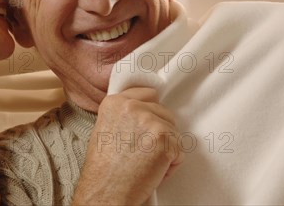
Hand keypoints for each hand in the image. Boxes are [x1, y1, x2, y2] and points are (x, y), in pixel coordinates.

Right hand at [72, 87, 183, 204]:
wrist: (106, 190)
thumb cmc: (103, 168)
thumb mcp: (105, 128)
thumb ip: (123, 115)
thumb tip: (144, 112)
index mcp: (115, 102)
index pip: (148, 93)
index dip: (150, 111)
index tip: (148, 125)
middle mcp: (132, 107)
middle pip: (164, 112)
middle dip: (160, 131)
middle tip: (143, 150)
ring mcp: (150, 121)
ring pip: (174, 131)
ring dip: (166, 148)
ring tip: (146, 162)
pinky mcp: (165, 140)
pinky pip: (180, 151)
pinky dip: (171, 165)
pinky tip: (153, 171)